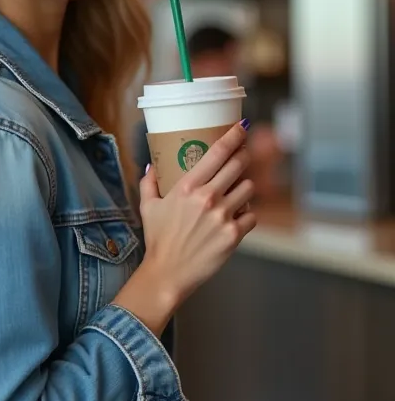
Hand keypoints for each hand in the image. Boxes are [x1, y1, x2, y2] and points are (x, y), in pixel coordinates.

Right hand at [140, 121, 255, 310]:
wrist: (167, 273)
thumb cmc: (157, 239)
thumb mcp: (148, 207)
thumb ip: (149, 183)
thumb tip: (151, 166)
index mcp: (187, 187)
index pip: (217, 153)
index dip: (234, 136)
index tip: (242, 127)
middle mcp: (207, 198)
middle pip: (238, 165)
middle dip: (244, 156)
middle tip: (243, 155)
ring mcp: (223, 216)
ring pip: (249, 188)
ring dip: (245, 187)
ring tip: (237, 191)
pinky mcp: (234, 235)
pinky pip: (252, 216)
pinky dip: (247, 214)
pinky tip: (238, 216)